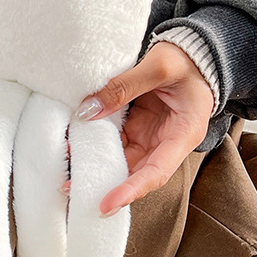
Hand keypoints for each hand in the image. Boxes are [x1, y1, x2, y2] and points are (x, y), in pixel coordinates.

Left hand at [75, 41, 215, 215]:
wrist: (191, 52)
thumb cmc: (186, 61)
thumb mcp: (159, 67)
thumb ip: (124, 86)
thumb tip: (89, 110)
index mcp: (183, 135)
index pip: (156, 172)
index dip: (130, 190)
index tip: (105, 204)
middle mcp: (164, 142)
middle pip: (134, 172)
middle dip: (104, 185)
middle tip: (71, 191)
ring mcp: (148, 135)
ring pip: (119, 159)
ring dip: (93, 166)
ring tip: (65, 174)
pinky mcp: (134, 126)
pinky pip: (111, 141)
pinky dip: (92, 146)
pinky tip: (71, 147)